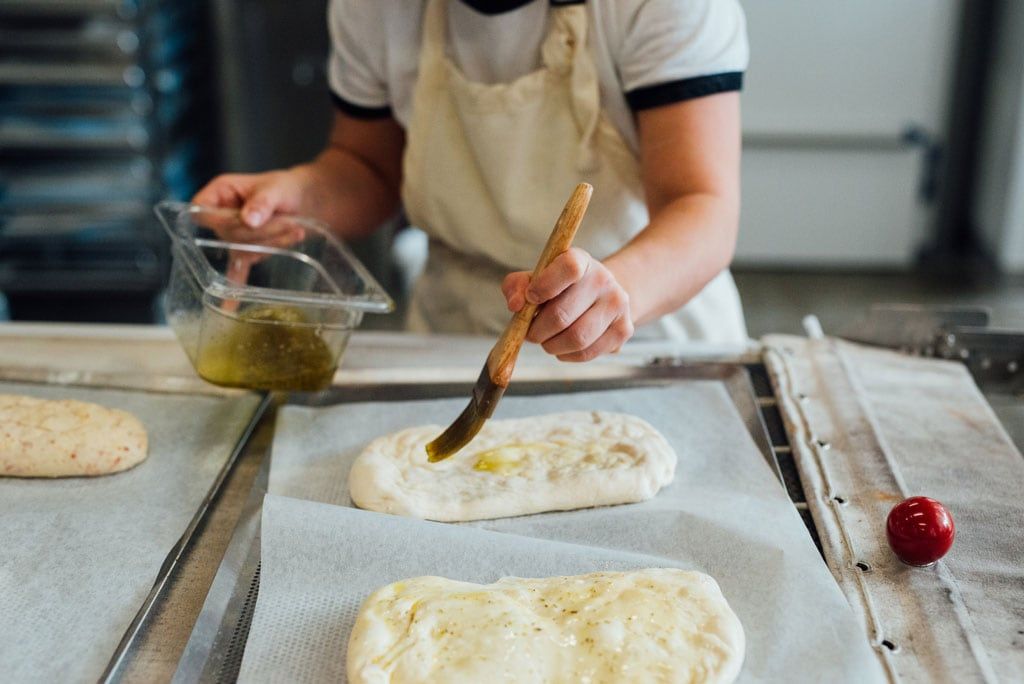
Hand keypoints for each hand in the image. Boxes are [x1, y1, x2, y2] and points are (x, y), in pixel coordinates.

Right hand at [192, 167, 315, 289]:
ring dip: (271, 244)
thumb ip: (262, 202)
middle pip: (228, 233)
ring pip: (243, 249)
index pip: (200, 210)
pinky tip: (227, 308)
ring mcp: (231, 237)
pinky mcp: (245, 252)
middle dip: (261, 231)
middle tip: (288, 223)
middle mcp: (219, 217)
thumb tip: (249, 220)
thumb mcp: (276, 189)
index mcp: (219, 193)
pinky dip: (235, 286)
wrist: (304, 200)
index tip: (242, 221)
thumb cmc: (285, 188)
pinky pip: (237, 270)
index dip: (216, 219)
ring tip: (294, 230)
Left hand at [502, 248, 633, 361]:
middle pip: (562, 315)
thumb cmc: (559, 288)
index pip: (568, 268)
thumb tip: (515, 305)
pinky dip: (566, 355)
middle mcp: (603, 279)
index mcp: (580, 260)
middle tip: (530, 332)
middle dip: (537, 330)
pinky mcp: (623, 330)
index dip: (544, 286)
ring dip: (551, 346)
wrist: (600, 296)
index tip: (531, 298)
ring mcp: (617, 305)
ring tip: (546, 340)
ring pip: (576, 338)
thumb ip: (517, 286)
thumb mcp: (536, 279)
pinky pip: (586, 353)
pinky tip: (563, 346)